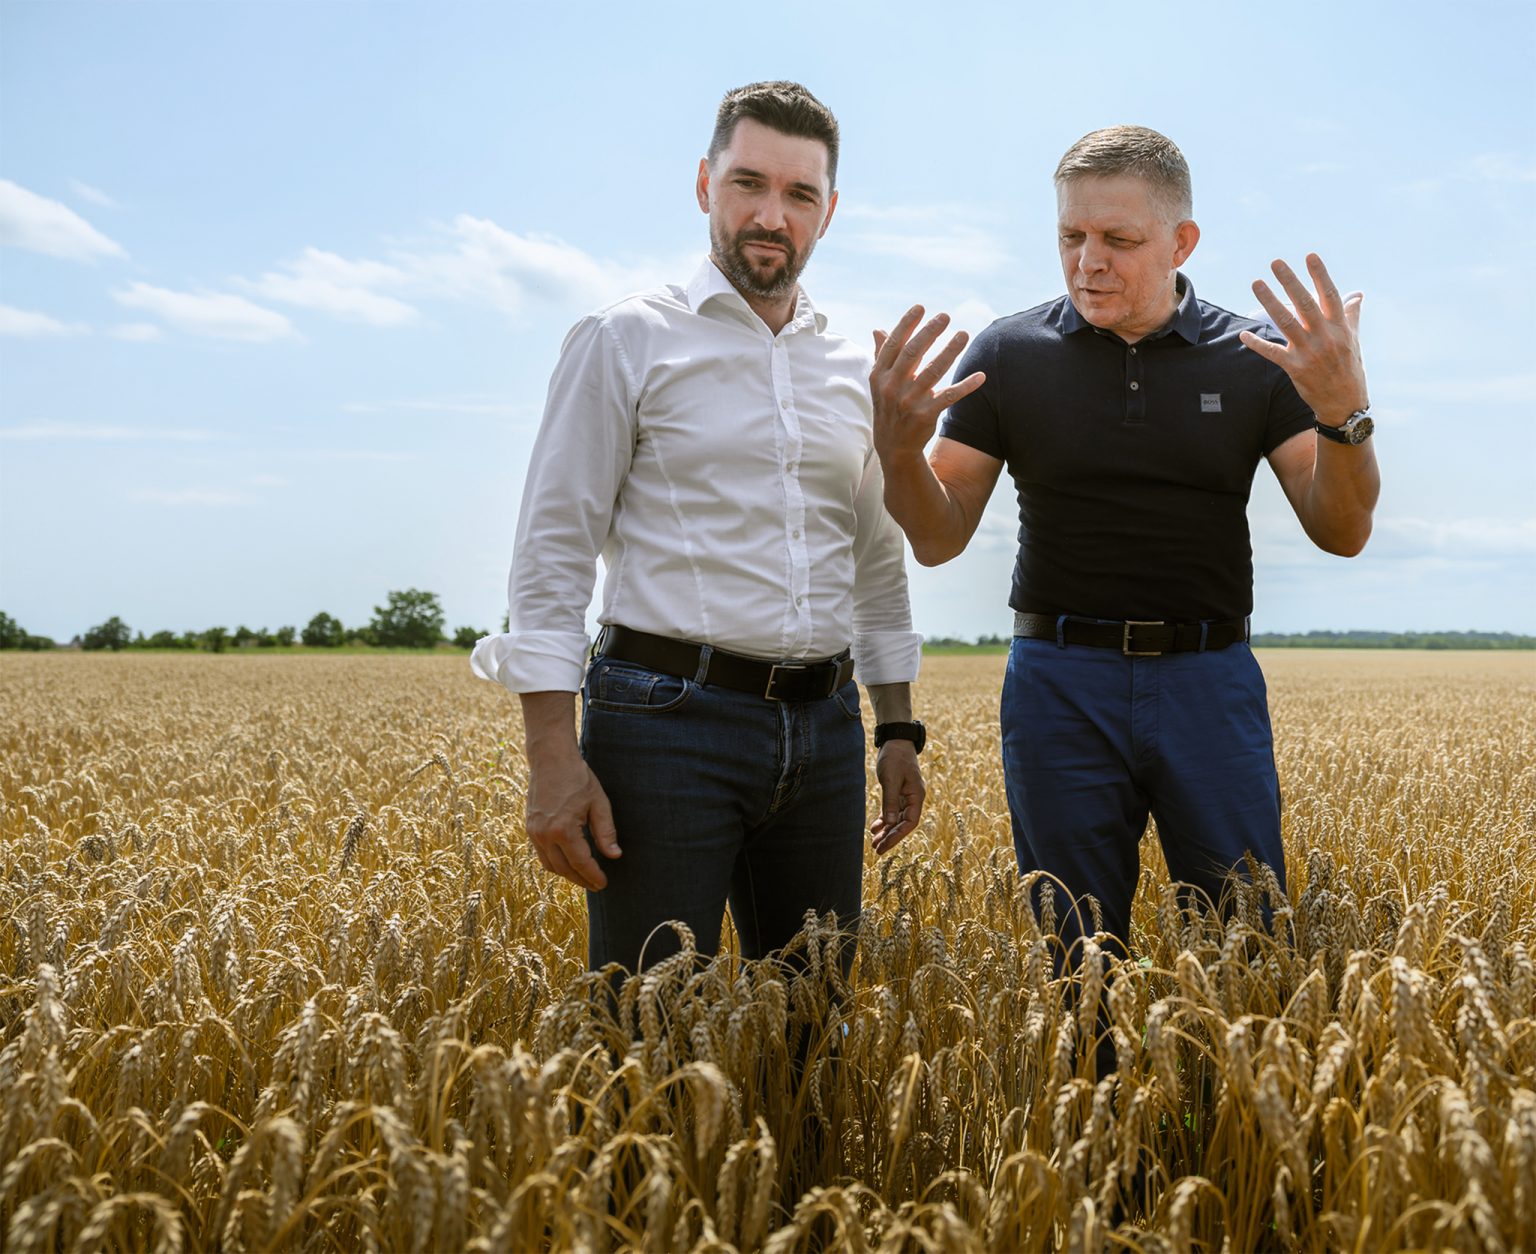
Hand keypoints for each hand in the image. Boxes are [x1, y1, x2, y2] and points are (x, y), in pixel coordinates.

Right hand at [524, 752, 619, 890]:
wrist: (550, 758)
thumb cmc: (578, 777)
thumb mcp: (599, 803)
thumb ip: (606, 832)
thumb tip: (615, 856)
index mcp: (563, 829)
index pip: (581, 863)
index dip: (593, 876)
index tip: (603, 884)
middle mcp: (544, 835)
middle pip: (564, 869)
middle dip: (581, 880)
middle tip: (596, 885)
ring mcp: (534, 832)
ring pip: (550, 866)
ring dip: (567, 874)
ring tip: (583, 876)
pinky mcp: (530, 828)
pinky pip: (542, 854)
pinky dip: (555, 863)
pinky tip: (568, 862)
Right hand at [870, 305, 985, 461]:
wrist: (893, 446)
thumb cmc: (889, 407)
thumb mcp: (880, 383)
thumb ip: (881, 355)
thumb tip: (878, 330)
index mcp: (879, 375)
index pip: (893, 345)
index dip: (906, 325)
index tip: (920, 308)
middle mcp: (892, 387)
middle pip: (912, 354)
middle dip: (929, 332)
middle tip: (945, 316)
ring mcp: (909, 402)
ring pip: (933, 372)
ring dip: (950, 352)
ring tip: (964, 334)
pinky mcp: (926, 415)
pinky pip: (949, 397)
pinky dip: (966, 386)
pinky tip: (981, 376)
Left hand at [870, 741, 924, 854]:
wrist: (896, 740)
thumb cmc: (894, 757)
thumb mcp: (890, 779)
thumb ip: (890, 801)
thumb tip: (890, 824)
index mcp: (916, 795)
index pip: (910, 822)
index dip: (898, 835)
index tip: (885, 845)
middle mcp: (913, 798)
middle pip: (903, 823)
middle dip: (890, 837)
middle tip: (876, 849)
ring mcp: (906, 796)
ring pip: (897, 819)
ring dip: (887, 831)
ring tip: (874, 843)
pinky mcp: (898, 792)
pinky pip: (892, 811)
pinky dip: (884, 820)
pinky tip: (875, 828)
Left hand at [1238, 254, 1367, 426]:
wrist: (1344, 402)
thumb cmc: (1349, 367)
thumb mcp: (1354, 340)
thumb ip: (1351, 316)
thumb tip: (1357, 294)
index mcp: (1340, 327)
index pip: (1330, 295)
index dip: (1320, 275)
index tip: (1309, 256)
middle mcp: (1325, 337)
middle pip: (1305, 304)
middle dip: (1290, 282)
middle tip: (1275, 263)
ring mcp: (1309, 353)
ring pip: (1286, 323)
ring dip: (1269, 302)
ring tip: (1257, 283)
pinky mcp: (1295, 368)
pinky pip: (1272, 353)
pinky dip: (1257, 344)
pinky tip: (1243, 334)